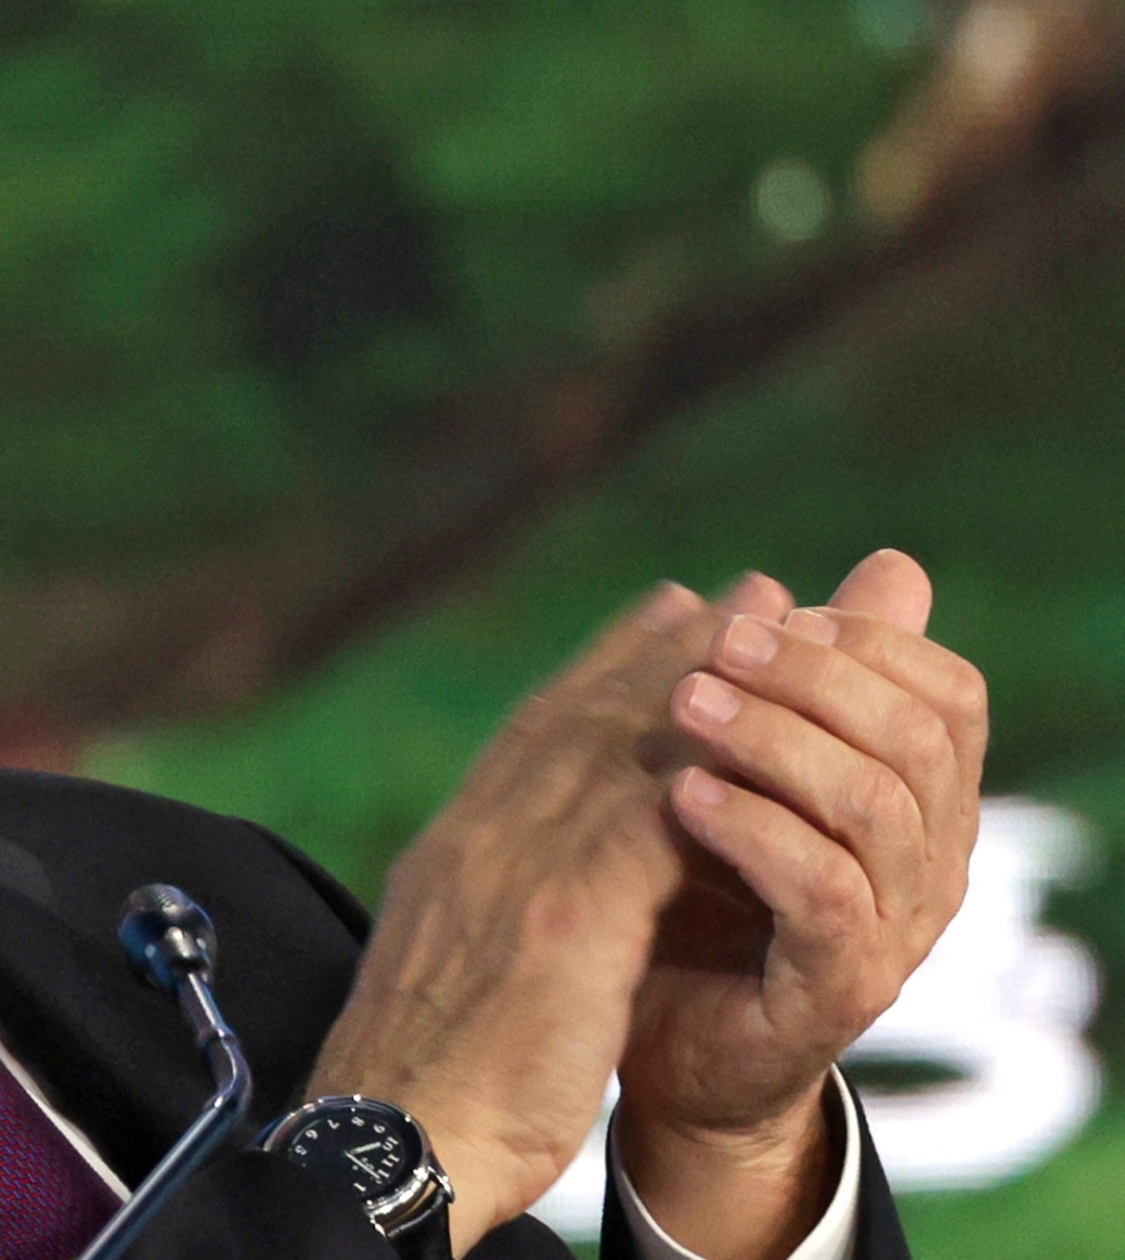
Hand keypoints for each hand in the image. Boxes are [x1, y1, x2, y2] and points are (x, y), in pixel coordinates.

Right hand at [306, 577, 789, 1252]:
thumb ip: (491, 913)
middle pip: (583, 717)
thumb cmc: (420, 1088)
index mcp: (451, 855)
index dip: (609, 670)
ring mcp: (512, 872)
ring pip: (620, 747)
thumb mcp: (451, 973)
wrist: (391, 1142)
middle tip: (745, 594)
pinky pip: (651, 824)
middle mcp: (476, 840)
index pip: (535, 736)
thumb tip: (517, 901)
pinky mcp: (560, 920)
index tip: (667, 618)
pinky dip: (706, 774)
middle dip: (669, 648)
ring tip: (772, 629)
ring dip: (707, 681)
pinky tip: (761, 742)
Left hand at [617, 550, 987, 1257]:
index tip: (761, 611)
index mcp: (923, 799)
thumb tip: (890, 564)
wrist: (656, 1038)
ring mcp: (897, 929)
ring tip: (684, 704)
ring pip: (875, 804)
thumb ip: (805, 676)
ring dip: (774, 739)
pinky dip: (753, 828)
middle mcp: (931, 862)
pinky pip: (823, 890)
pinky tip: (681, 793)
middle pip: (919, 737)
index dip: (862, 641)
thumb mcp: (745, 765)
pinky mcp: (842, 987)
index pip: (947, 692)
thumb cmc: (702, 887)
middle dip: (814, 677)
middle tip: (712, 649)